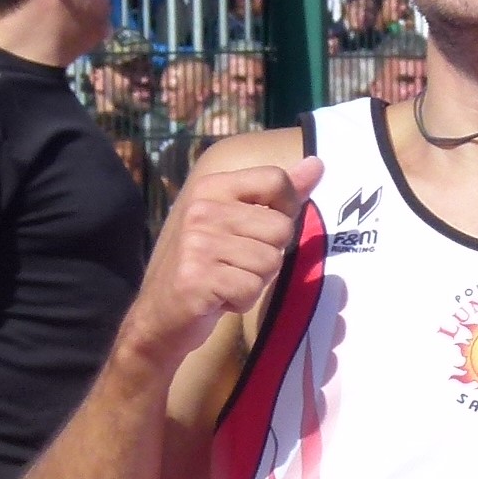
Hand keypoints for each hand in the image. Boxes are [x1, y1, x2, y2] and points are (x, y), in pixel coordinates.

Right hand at [125, 156, 323, 369]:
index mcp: (211, 187)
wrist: (160, 315)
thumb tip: (317, 163)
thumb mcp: (237, 221)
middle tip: (235, 265)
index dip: (286, 209)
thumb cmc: (206, 265)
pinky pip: (251, 289)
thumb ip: (278, 194)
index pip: (275, 180)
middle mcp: (201, 209)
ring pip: (270, 262)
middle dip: (268, 255)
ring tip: (225, 280)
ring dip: (255, 281)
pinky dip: (241, 301)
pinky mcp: (196, 278)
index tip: (264, 229)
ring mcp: (196, 243)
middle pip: (280, 228)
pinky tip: (217, 298)